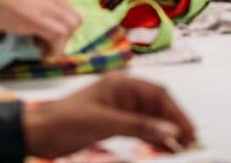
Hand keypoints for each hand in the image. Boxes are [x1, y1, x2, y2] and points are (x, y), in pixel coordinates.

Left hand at [23, 74, 196, 158]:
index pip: (158, 95)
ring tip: (182, 145)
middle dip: (175, 122)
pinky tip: (164, 146)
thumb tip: (167, 129)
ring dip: (166, 131)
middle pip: (158, 106)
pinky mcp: (114, 123)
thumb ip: (138, 125)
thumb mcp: (104, 122)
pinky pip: (141, 129)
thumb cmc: (64, 120)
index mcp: (122, 84)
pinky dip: (153, 137)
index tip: (188, 129)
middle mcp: (123, 94)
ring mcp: (119, 108)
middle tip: (190, 140)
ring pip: (151, 119)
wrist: (39, 133)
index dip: (175, 112)